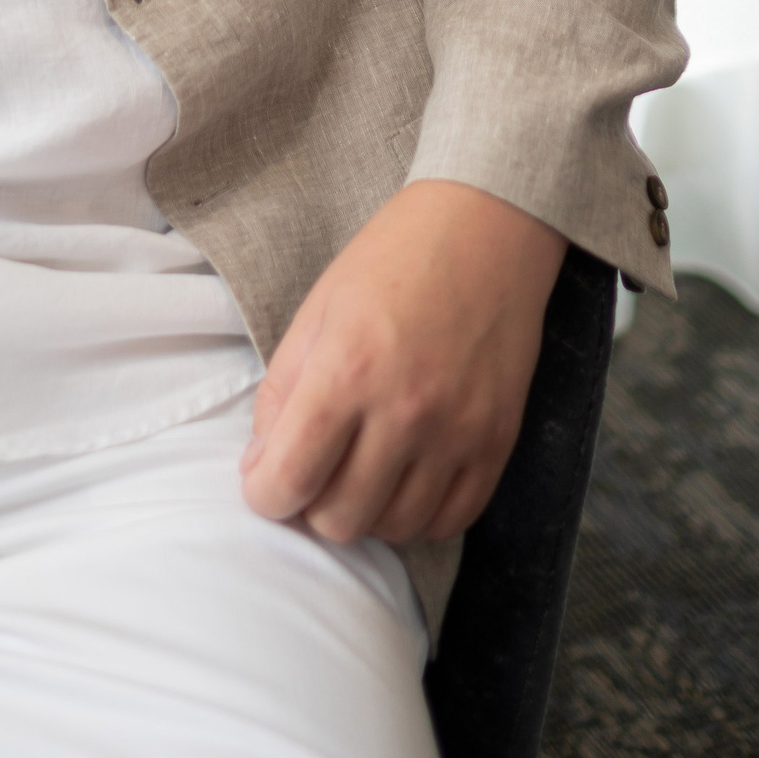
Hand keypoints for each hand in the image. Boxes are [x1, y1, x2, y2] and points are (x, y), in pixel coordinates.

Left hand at [241, 180, 565, 545]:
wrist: (485, 229)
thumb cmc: (392, 260)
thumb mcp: (317, 311)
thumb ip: (282, 393)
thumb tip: (261, 467)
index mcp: (347, 370)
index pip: (289, 479)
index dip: (264, 495)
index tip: (265, 483)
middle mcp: (404, 411)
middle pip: (339, 519)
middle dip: (312, 505)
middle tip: (314, 472)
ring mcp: (457, 432)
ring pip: (394, 528)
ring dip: (365, 512)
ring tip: (359, 471)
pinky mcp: (497, 442)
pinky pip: (451, 521)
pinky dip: (419, 515)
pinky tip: (403, 481)